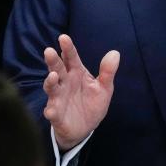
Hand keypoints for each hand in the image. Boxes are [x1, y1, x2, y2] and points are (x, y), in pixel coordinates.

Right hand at [43, 34, 119, 149]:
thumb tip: (115, 53)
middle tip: (49, 51)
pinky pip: (52, 112)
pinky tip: (51, 110)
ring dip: (50, 82)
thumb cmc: (92, 103)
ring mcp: (58, 98)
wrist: (84, 128)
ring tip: (53, 76)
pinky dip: (51, 111)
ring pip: (51, 87)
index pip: (71, 58)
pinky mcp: (56, 114)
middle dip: (53, 61)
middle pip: (57, 69)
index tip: (63, 38)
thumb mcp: (104, 88)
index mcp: (76, 73)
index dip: (68, 48)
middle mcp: (65, 83)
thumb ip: (107, 72)